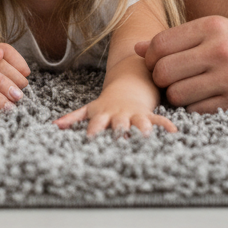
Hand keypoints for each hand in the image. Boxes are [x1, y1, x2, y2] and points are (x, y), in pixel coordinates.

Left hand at [55, 89, 176, 136]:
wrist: (128, 85)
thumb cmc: (106, 104)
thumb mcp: (89, 109)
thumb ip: (73, 118)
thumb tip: (54, 126)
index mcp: (103, 114)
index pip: (96, 124)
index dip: (94, 132)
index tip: (90, 141)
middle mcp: (119, 116)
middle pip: (118, 125)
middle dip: (119, 133)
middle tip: (120, 142)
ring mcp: (134, 115)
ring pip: (139, 122)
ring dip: (142, 129)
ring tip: (147, 137)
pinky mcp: (148, 116)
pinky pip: (158, 119)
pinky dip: (166, 126)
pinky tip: (173, 133)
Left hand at [135, 15, 227, 112]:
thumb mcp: (218, 31)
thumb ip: (178, 39)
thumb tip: (137, 48)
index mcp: (212, 26)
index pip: (160, 44)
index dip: (150, 57)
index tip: (156, 62)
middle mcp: (219, 49)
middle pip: (163, 71)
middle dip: (160, 78)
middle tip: (170, 79)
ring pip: (176, 95)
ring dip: (177, 95)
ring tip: (190, 88)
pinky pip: (196, 111)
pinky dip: (195, 107)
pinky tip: (206, 98)